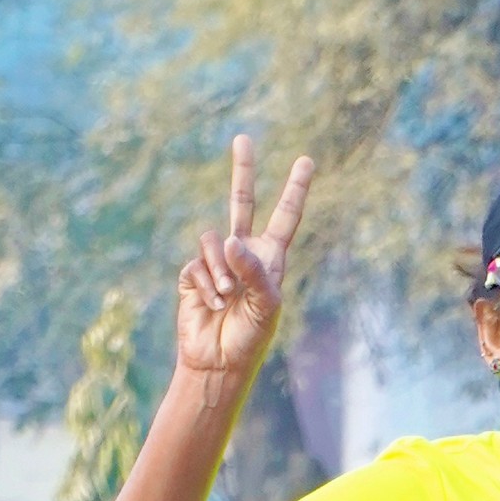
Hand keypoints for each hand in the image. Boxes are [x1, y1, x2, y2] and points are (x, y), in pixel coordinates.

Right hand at [175, 137, 313, 386]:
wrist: (218, 362)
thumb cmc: (250, 337)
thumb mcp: (266, 305)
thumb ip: (254, 269)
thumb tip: (230, 239)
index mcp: (270, 259)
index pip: (285, 217)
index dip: (295, 190)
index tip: (306, 161)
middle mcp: (243, 254)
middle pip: (242, 203)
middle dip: (243, 171)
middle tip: (243, 138)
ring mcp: (217, 262)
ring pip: (213, 240)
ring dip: (220, 269)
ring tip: (226, 297)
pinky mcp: (193, 274)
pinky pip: (196, 264)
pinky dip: (206, 284)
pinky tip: (212, 304)